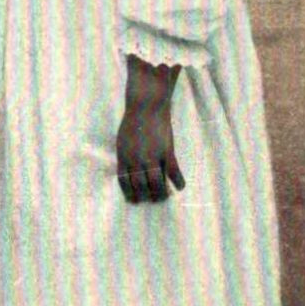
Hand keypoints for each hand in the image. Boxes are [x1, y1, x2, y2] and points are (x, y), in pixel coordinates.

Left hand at [116, 56, 185, 203]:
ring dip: (161, 193)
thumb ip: (126, 155)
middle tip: (153, 201)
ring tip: (166, 197)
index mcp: (124, 157)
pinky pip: (173, 171)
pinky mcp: (166, 151)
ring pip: (157, 183)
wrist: (146, 104)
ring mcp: (152, 156)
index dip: (130, 194)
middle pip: (141, 186)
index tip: (134, 201)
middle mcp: (136, 160)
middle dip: (147, 196)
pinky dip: (177, 181)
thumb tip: (128, 170)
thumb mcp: (123, 140)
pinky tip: (180, 186)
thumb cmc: (133, 120)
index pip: (125, 182)